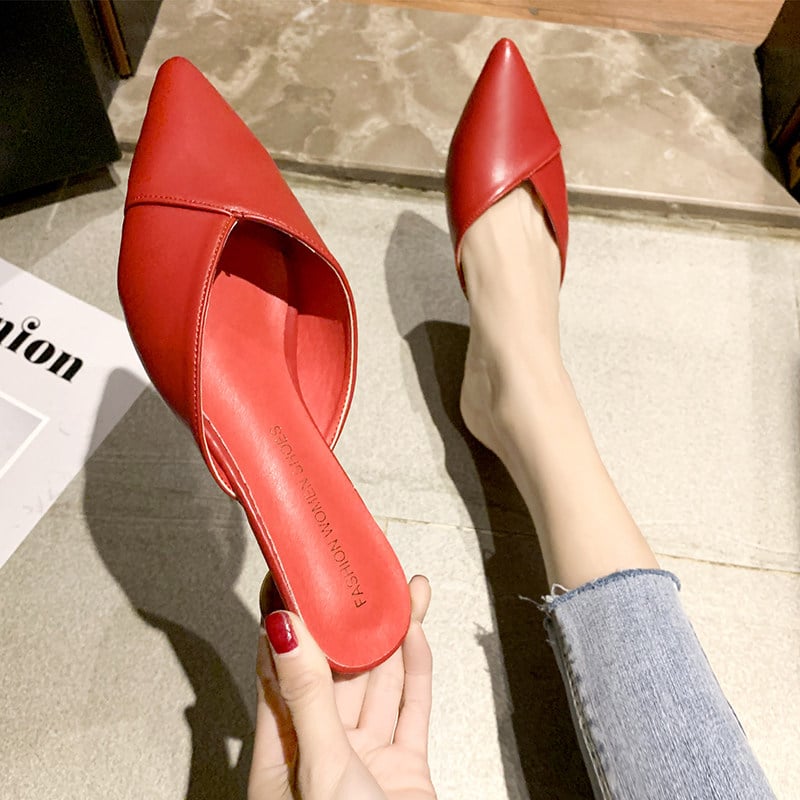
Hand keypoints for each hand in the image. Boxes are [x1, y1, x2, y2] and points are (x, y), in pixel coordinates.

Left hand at [248, 575, 435, 799]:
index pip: (280, 671)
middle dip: (351, 624)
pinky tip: (416, 635)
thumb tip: (284, 631)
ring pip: (378, 684)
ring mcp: (366, 759)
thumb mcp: (320, 765)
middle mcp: (322, 752)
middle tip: (358, 582)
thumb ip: (307, 697)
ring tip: (401, 595)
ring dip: (392, 637)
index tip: (291, 580)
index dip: (286, 623)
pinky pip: (412, 708)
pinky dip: (416, 671)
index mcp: (282, 755)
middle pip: (335, 672)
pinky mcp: (405, 769)